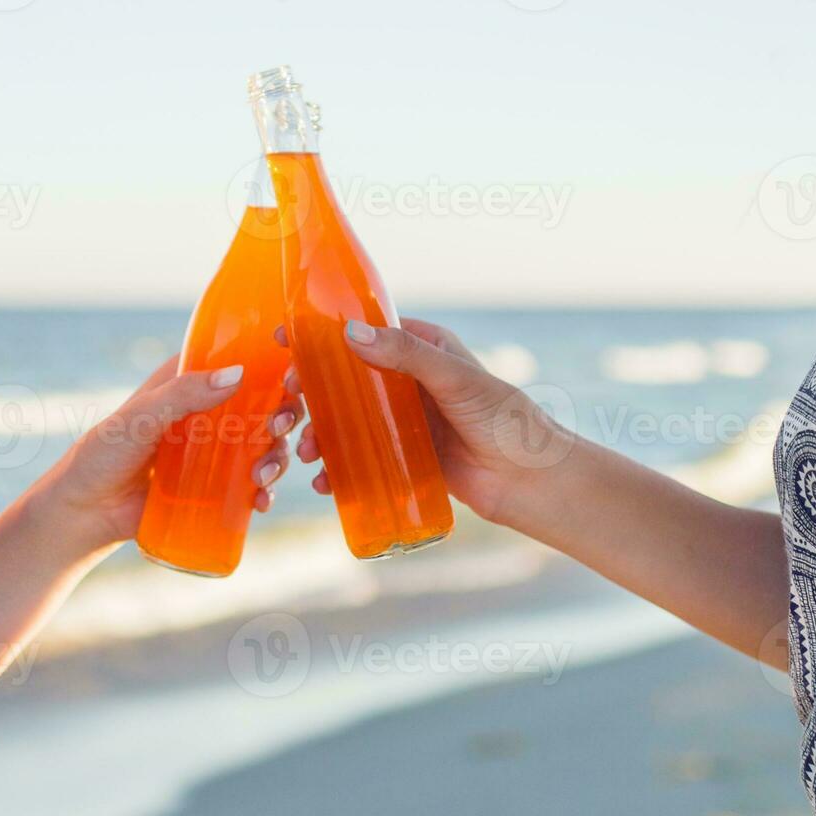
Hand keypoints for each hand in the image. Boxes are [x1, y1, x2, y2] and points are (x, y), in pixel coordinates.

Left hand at [38, 356, 303, 545]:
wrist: (85, 513)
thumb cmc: (102, 455)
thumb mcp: (140, 419)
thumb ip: (182, 394)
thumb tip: (238, 375)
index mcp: (189, 380)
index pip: (240, 360)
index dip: (273, 363)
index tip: (292, 377)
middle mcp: (208, 409)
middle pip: (265, 402)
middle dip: (284, 415)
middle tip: (278, 431)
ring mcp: (214, 449)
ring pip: (264, 443)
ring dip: (276, 457)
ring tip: (263, 476)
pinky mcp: (215, 485)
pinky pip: (250, 483)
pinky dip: (264, 490)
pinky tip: (261, 501)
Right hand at [278, 318, 574, 525]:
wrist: (530, 482)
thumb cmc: (505, 420)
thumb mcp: (455, 380)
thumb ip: (407, 355)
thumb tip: (352, 334)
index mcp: (423, 348)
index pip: (364, 332)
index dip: (323, 336)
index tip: (284, 341)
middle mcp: (410, 381)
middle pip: (347, 380)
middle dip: (313, 394)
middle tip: (288, 404)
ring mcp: (405, 421)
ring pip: (349, 422)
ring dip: (321, 435)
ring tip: (306, 452)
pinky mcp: (405, 457)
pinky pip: (362, 459)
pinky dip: (339, 469)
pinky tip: (324, 482)